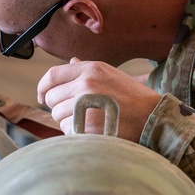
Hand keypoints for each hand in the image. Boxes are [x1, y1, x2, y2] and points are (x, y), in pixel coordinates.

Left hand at [37, 57, 161, 141]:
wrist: (153, 117)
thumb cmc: (132, 98)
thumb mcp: (111, 75)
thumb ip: (86, 70)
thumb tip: (70, 61)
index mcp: (91, 69)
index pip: (52, 75)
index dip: (42, 88)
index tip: (42, 97)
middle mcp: (86, 84)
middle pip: (51, 98)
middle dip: (58, 108)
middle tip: (76, 113)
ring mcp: (86, 104)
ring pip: (58, 116)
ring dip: (68, 121)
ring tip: (89, 120)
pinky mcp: (88, 125)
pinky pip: (67, 130)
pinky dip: (75, 133)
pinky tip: (92, 130)